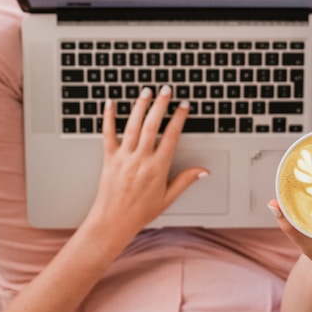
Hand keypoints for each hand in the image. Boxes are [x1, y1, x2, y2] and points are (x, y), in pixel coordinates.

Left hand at [85, 85, 207, 239]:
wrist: (113, 222)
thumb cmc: (140, 212)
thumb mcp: (168, 198)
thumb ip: (185, 181)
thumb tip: (204, 171)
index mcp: (158, 168)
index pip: (171, 136)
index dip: (179, 118)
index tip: (184, 106)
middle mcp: (141, 159)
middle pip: (152, 125)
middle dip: (160, 104)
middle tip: (166, 89)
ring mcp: (124, 157)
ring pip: (133, 126)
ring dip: (140, 106)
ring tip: (146, 91)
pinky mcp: (109, 158)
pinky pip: (108, 134)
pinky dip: (108, 117)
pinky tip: (110, 103)